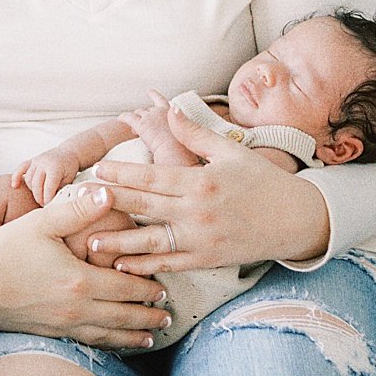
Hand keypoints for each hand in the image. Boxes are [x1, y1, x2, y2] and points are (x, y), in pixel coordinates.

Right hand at [0, 187, 171, 348]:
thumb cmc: (2, 249)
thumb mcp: (40, 223)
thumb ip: (77, 210)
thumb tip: (109, 192)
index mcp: (79, 281)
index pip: (126, 287)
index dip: (148, 288)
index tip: (165, 287)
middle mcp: (76, 309)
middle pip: (123, 315)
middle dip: (148, 315)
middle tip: (169, 314)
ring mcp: (62, 325)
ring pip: (108, 334)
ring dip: (133, 335)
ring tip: (153, 335)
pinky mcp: (49, 333)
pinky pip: (88, 342)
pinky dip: (109, 344)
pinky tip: (116, 343)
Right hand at [12, 149, 82, 205]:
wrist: (69, 153)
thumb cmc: (69, 167)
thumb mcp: (69, 180)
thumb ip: (60, 190)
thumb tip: (53, 202)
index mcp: (55, 167)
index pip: (48, 187)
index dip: (48, 199)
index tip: (49, 206)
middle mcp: (44, 162)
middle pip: (36, 184)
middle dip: (39, 197)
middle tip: (43, 205)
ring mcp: (36, 161)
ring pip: (28, 179)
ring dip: (32, 190)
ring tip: (39, 196)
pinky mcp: (32, 160)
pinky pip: (21, 168)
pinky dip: (16, 176)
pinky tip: (14, 185)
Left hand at [85, 110, 331, 273]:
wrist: (297, 220)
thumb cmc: (263, 182)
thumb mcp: (231, 151)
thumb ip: (196, 134)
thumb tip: (169, 109)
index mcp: (202, 181)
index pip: (153, 177)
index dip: (123, 175)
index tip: (98, 170)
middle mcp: (199, 212)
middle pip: (146, 207)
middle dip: (112, 204)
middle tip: (79, 202)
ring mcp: (202, 239)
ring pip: (153, 242)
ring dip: (121, 243)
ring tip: (91, 242)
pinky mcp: (208, 260)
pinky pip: (172, 264)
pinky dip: (146, 266)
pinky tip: (123, 266)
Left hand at [120, 91, 196, 166]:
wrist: (176, 151)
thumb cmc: (182, 149)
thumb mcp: (183, 135)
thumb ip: (176, 130)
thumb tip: (169, 134)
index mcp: (172, 113)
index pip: (161, 100)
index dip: (154, 96)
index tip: (150, 91)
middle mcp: (160, 111)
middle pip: (148, 110)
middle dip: (144, 117)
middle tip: (144, 128)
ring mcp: (150, 117)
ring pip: (138, 113)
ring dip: (136, 119)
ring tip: (134, 130)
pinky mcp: (141, 124)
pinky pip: (128, 117)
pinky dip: (123, 117)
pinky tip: (120, 119)